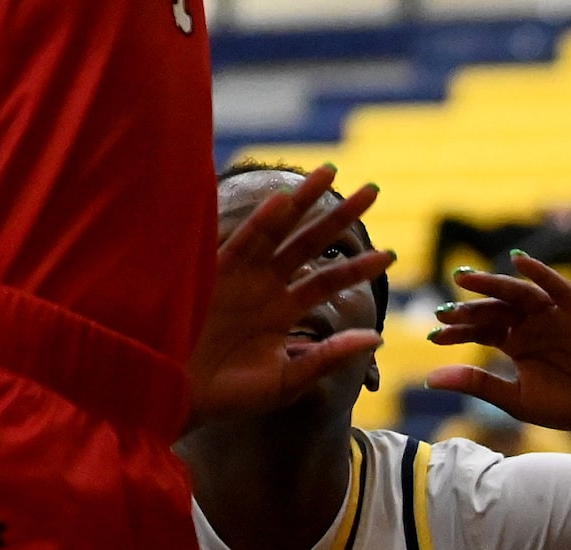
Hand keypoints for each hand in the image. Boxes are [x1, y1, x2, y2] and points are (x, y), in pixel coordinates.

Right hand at [187, 165, 392, 422]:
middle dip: (340, 216)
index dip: (359, 266)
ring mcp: (243, 275)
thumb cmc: (231, 396)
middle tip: (373, 191)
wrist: (180, 397)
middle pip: (311, 243)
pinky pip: (244, 241)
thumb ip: (328, 356)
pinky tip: (284, 200)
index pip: (329, 279)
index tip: (391, 253)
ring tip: (331, 172)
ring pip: (281, 229)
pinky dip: (263, 220)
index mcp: (284, 310)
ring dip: (305, 200)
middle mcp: (267, 286)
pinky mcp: (217, 272)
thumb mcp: (288, 381)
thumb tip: (376, 337)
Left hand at [424, 253, 570, 431]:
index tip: (433, 335)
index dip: (457, 331)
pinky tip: (519, 261)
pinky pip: (556, 287)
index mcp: (514, 343)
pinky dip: (539, 272)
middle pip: (493, 309)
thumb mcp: (518, 398)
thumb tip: (430, 380)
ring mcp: (552, 314)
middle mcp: (529, 323)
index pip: (478, 330)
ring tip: (464, 278)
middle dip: (468, 308)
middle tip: (444, 308)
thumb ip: (478, 384)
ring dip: (492, 283)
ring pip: (517, 293)